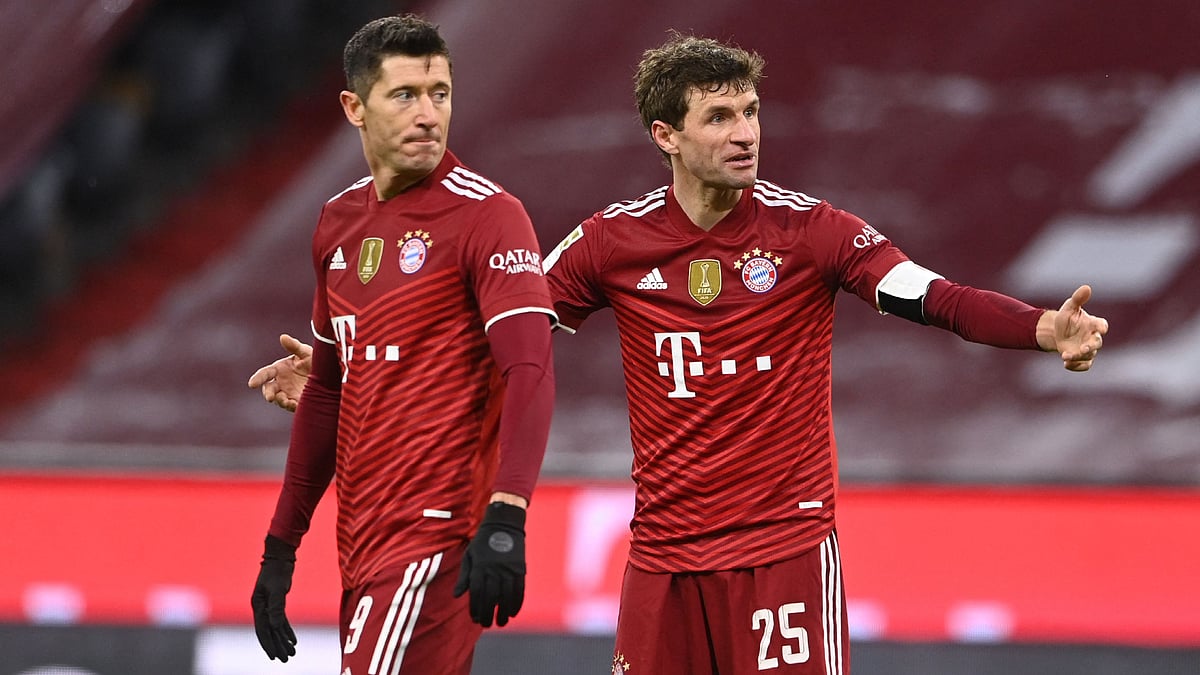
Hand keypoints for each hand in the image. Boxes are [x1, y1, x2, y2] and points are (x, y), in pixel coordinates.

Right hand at [248, 334, 312, 411]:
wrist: (330, 373)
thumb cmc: (315, 360)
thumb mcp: (306, 352)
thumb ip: (294, 346)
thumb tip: (283, 337)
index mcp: (279, 369)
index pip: (265, 374)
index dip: (257, 378)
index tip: (251, 384)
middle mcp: (281, 382)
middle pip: (269, 389)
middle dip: (268, 393)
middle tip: (270, 397)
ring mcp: (288, 393)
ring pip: (279, 399)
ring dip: (281, 401)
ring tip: (287, 401)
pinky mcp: (297, 401)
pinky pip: (291, 406)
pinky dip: (291, 406)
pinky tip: (295, 404)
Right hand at [250, 535, 297, 660]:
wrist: (280, 556)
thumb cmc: (278, 571)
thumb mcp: (278, 589)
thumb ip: (276, 608)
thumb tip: (275, 626)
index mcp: (258, 605)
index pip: (262, 629)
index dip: (268, 644)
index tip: (274, 656)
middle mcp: (261, 607)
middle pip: (269, 631)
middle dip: (277, 646)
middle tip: (285, 659)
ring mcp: (268, 605)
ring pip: (275, 628)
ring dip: (283, 640)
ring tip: (291, 653)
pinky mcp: (277, 602)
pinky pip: (281, 620)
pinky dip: (286, 630)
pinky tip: (293, 640)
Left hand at [453, 502, 526, 626]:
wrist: (504, 524)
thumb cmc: (482, 542)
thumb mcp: (469, 555)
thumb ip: (464, 576)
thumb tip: (456, 596)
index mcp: (479, 566)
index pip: (476, 592)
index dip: (475, 607)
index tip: (475, 619)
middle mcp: (494, 569)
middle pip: (491, 597)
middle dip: (488, 613)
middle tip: (487, 624)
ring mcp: (508, 569)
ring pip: (506, 596)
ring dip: (503, 611)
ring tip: (501, 622)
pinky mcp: (520, 568)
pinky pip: (519, 589)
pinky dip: (517, 602)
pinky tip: (513, 612)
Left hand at [1038, 285, 1109, 371]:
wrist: (1057, 332)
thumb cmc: (1067, 318)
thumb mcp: (1069, 307)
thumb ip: (1078, 299)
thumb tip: (1086, 287)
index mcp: (1093, 324)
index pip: (1101, 325)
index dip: (1101, 327)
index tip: (1100, 329)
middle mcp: (1093, 337)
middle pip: (1097, 343)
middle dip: (1092, 346)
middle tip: (1084, 348)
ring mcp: (1088, 349)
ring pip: (1089, 355)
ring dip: (1079, 356)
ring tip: (1065, 355)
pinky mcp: (1082, 358)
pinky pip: (1084, 365)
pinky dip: (1076, 366)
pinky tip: (1065, 364)